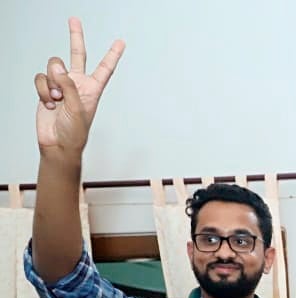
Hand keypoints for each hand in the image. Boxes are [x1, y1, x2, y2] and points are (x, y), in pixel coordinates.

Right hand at [34, 18, 124, 154]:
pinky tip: (49, 103)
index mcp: (93, 89)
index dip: (112, 55)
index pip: (105, 68)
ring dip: (52, 82)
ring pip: (53, 66)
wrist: (57, 144)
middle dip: (75, 37)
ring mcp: (61, 85)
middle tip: (74, 20)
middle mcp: (77, 84)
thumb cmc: (74, 133)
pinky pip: (40, 78)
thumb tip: (58, 66)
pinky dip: (42, 90)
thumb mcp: (78, 109)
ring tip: (57, 99)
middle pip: (77, 55)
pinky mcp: (46, 89)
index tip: (121, 42)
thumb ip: (69, 85)